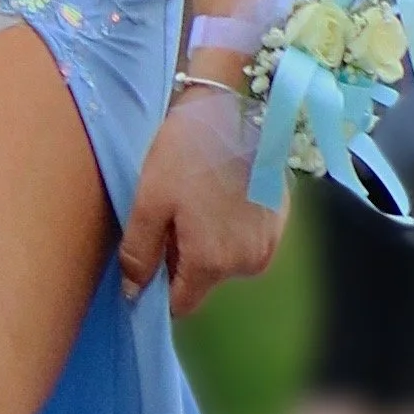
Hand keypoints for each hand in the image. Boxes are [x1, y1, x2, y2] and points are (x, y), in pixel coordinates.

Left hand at [117, 83, 283, 319]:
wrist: (235, 109)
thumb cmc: (186, 153)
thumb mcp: (149, 202)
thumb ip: (139, 254)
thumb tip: (133, 294)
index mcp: (212, 263)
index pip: (182, 303)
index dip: (160, 286)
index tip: (150, 256)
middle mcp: (247, 264)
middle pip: (203, 281)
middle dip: (183, 259)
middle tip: (172, 215)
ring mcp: (269, 244)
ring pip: (225, 262)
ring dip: (207, 244)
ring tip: (196, 200)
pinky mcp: (280, 224)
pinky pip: (246, 242)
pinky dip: (230, 228)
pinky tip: (219, 195)